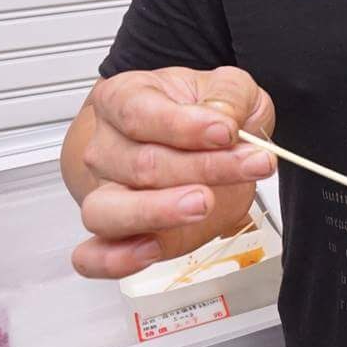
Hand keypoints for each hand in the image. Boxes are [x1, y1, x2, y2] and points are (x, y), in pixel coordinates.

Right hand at [69, 66, 276, 279]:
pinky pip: (94, 256)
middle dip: (204, 167)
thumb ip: (229, 97)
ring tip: (202, 204)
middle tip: (251, 164)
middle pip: (140, 164)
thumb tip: (224, 119)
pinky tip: (149, 251)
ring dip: (158, 211)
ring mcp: (106, 192)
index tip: (226, 131)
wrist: (200, 146)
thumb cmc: (204, 114)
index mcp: (123, 98)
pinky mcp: (118, 234)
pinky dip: (116, 258)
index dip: (184, 126)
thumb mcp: (229, 89)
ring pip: (109, 209)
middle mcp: (106, 147)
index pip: (139, 114)